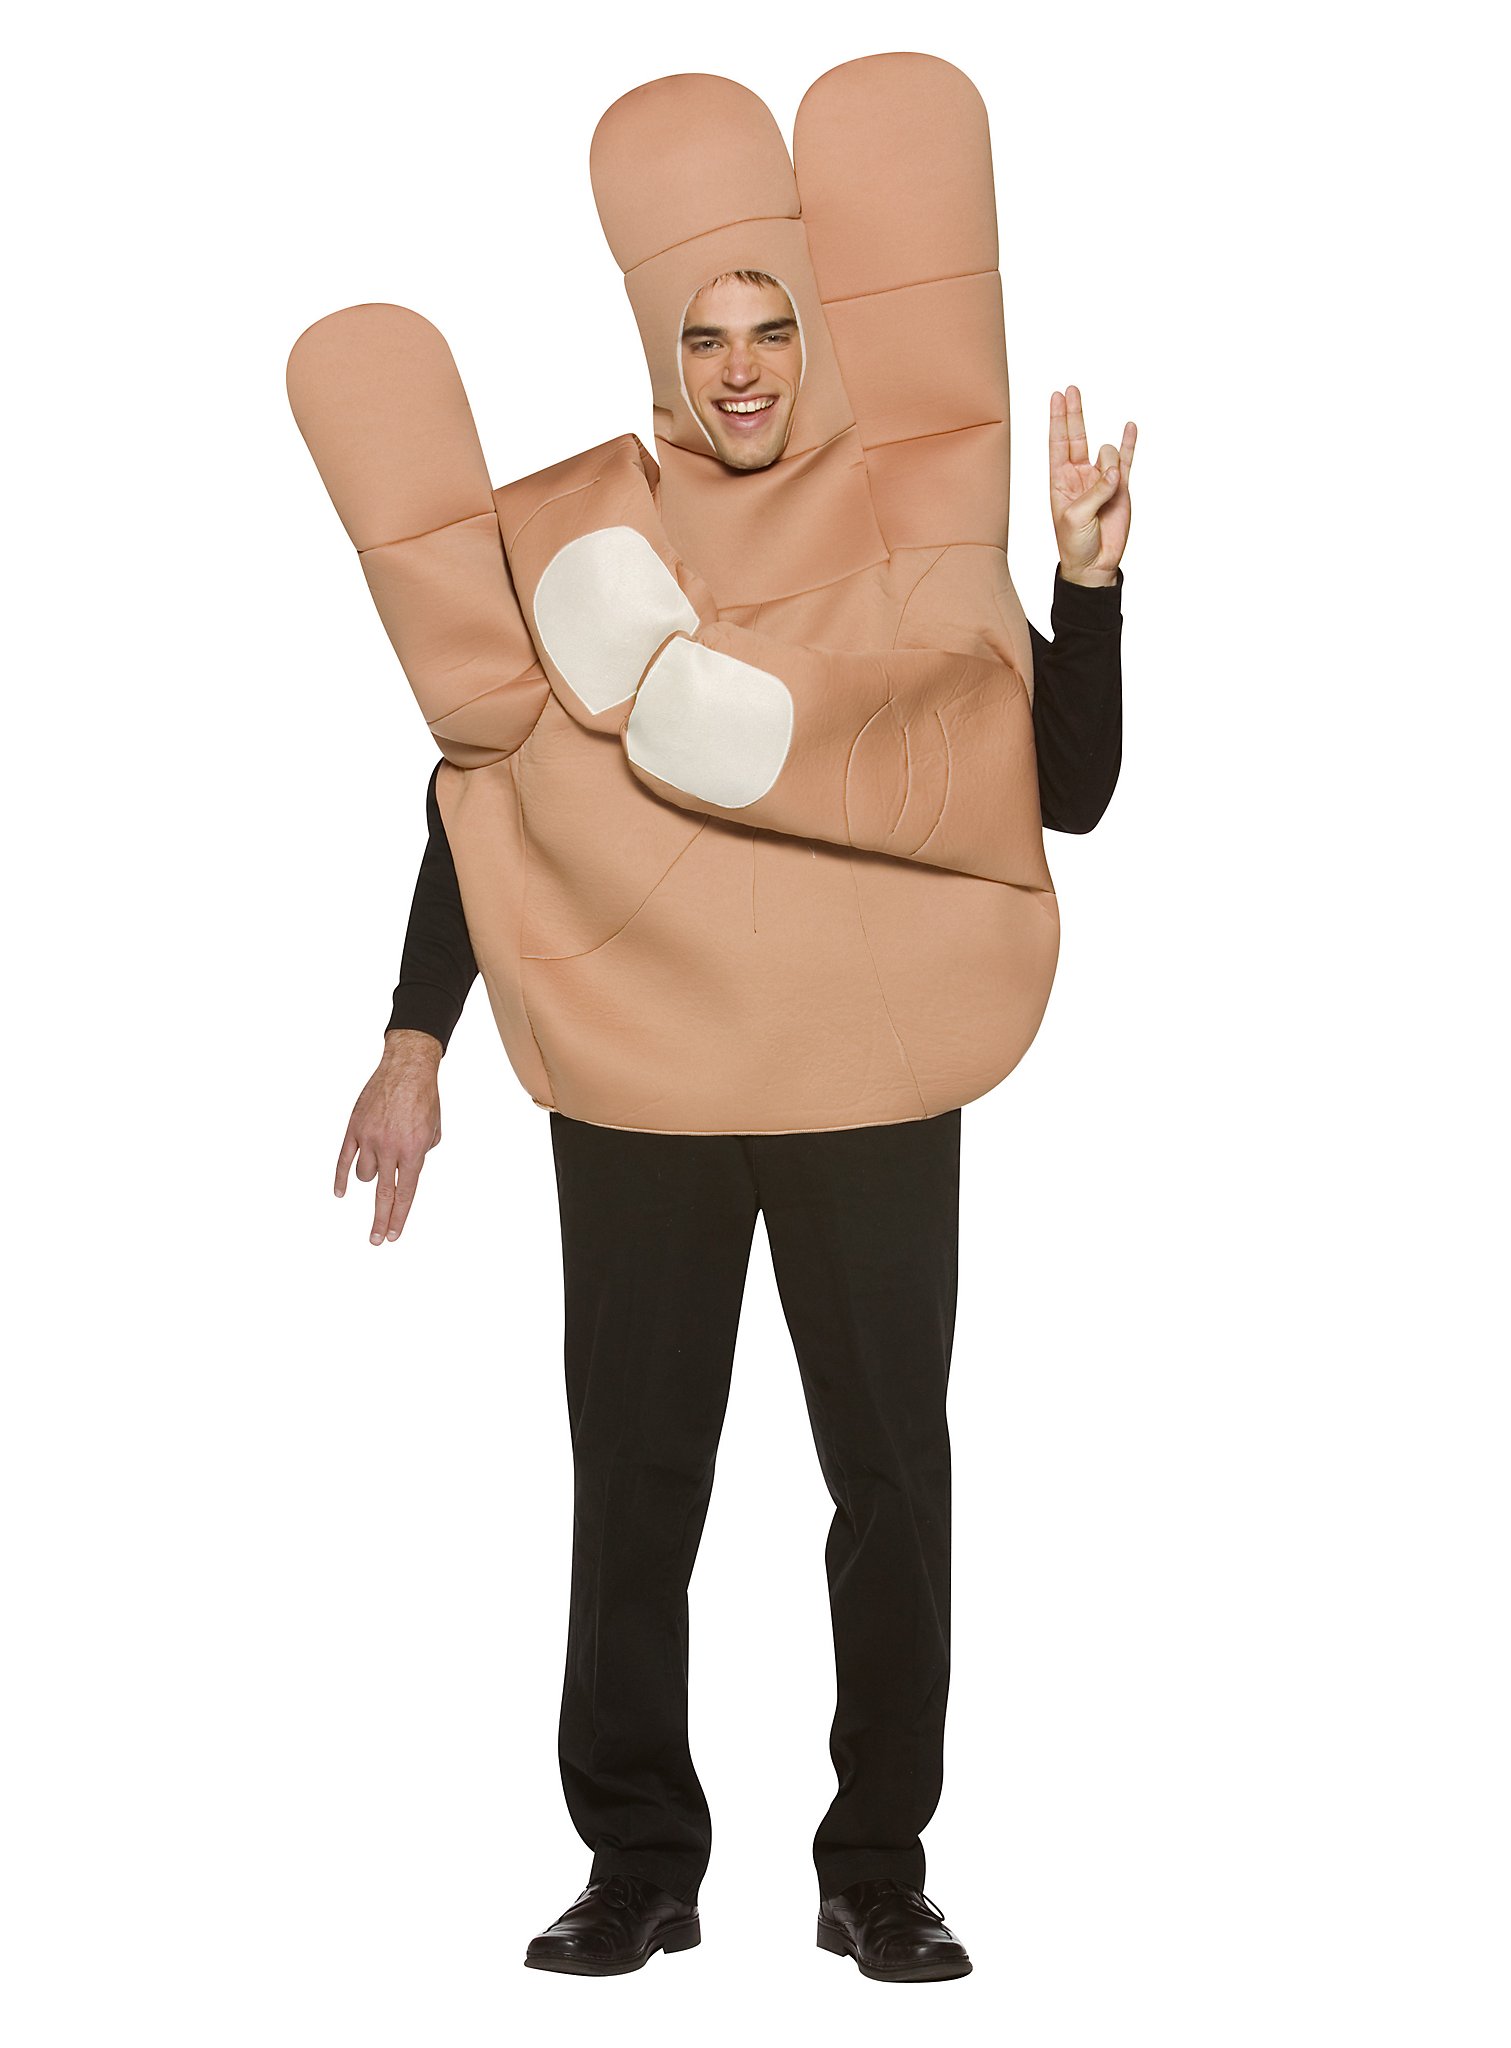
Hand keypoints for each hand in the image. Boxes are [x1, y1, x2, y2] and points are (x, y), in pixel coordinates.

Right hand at [335, 1030, 443, 1244]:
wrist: (406, 1067)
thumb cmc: (424, 1097)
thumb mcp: (435, 1130)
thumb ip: (422, 1153)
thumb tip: (407, 1169)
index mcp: (414, 1150)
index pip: (405, 1192)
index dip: (398, 1216)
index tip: (392, 1235)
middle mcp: (390, 1147)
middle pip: (383, 1193)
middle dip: (381, 1219)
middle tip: (376, 1241)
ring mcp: (369, 1138)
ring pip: (364, 1175)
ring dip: (371, 1177)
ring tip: (382, 1158)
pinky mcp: (354, 1128)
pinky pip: (344, 1159)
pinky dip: (342, 1177)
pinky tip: (342, 1193)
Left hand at [1050, 386, 1135, 585]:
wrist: (1095, 564)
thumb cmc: (1075, 544)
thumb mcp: (1075, 517)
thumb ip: (1094, 491)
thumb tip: (1114, 471)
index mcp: (1060, 481)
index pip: (1058, 443)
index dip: (1057, 420)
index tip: (1056, 397)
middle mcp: (1079, 475)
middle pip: (1076, 436)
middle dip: (1073, 412)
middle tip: (1071, 389)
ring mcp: (1101, 479)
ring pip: (1107, 454)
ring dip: (1110, 465)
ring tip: (1110, 487)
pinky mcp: (1121, 487)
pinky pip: (1127, 460)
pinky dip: (1129, 443)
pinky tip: (1129, 427)